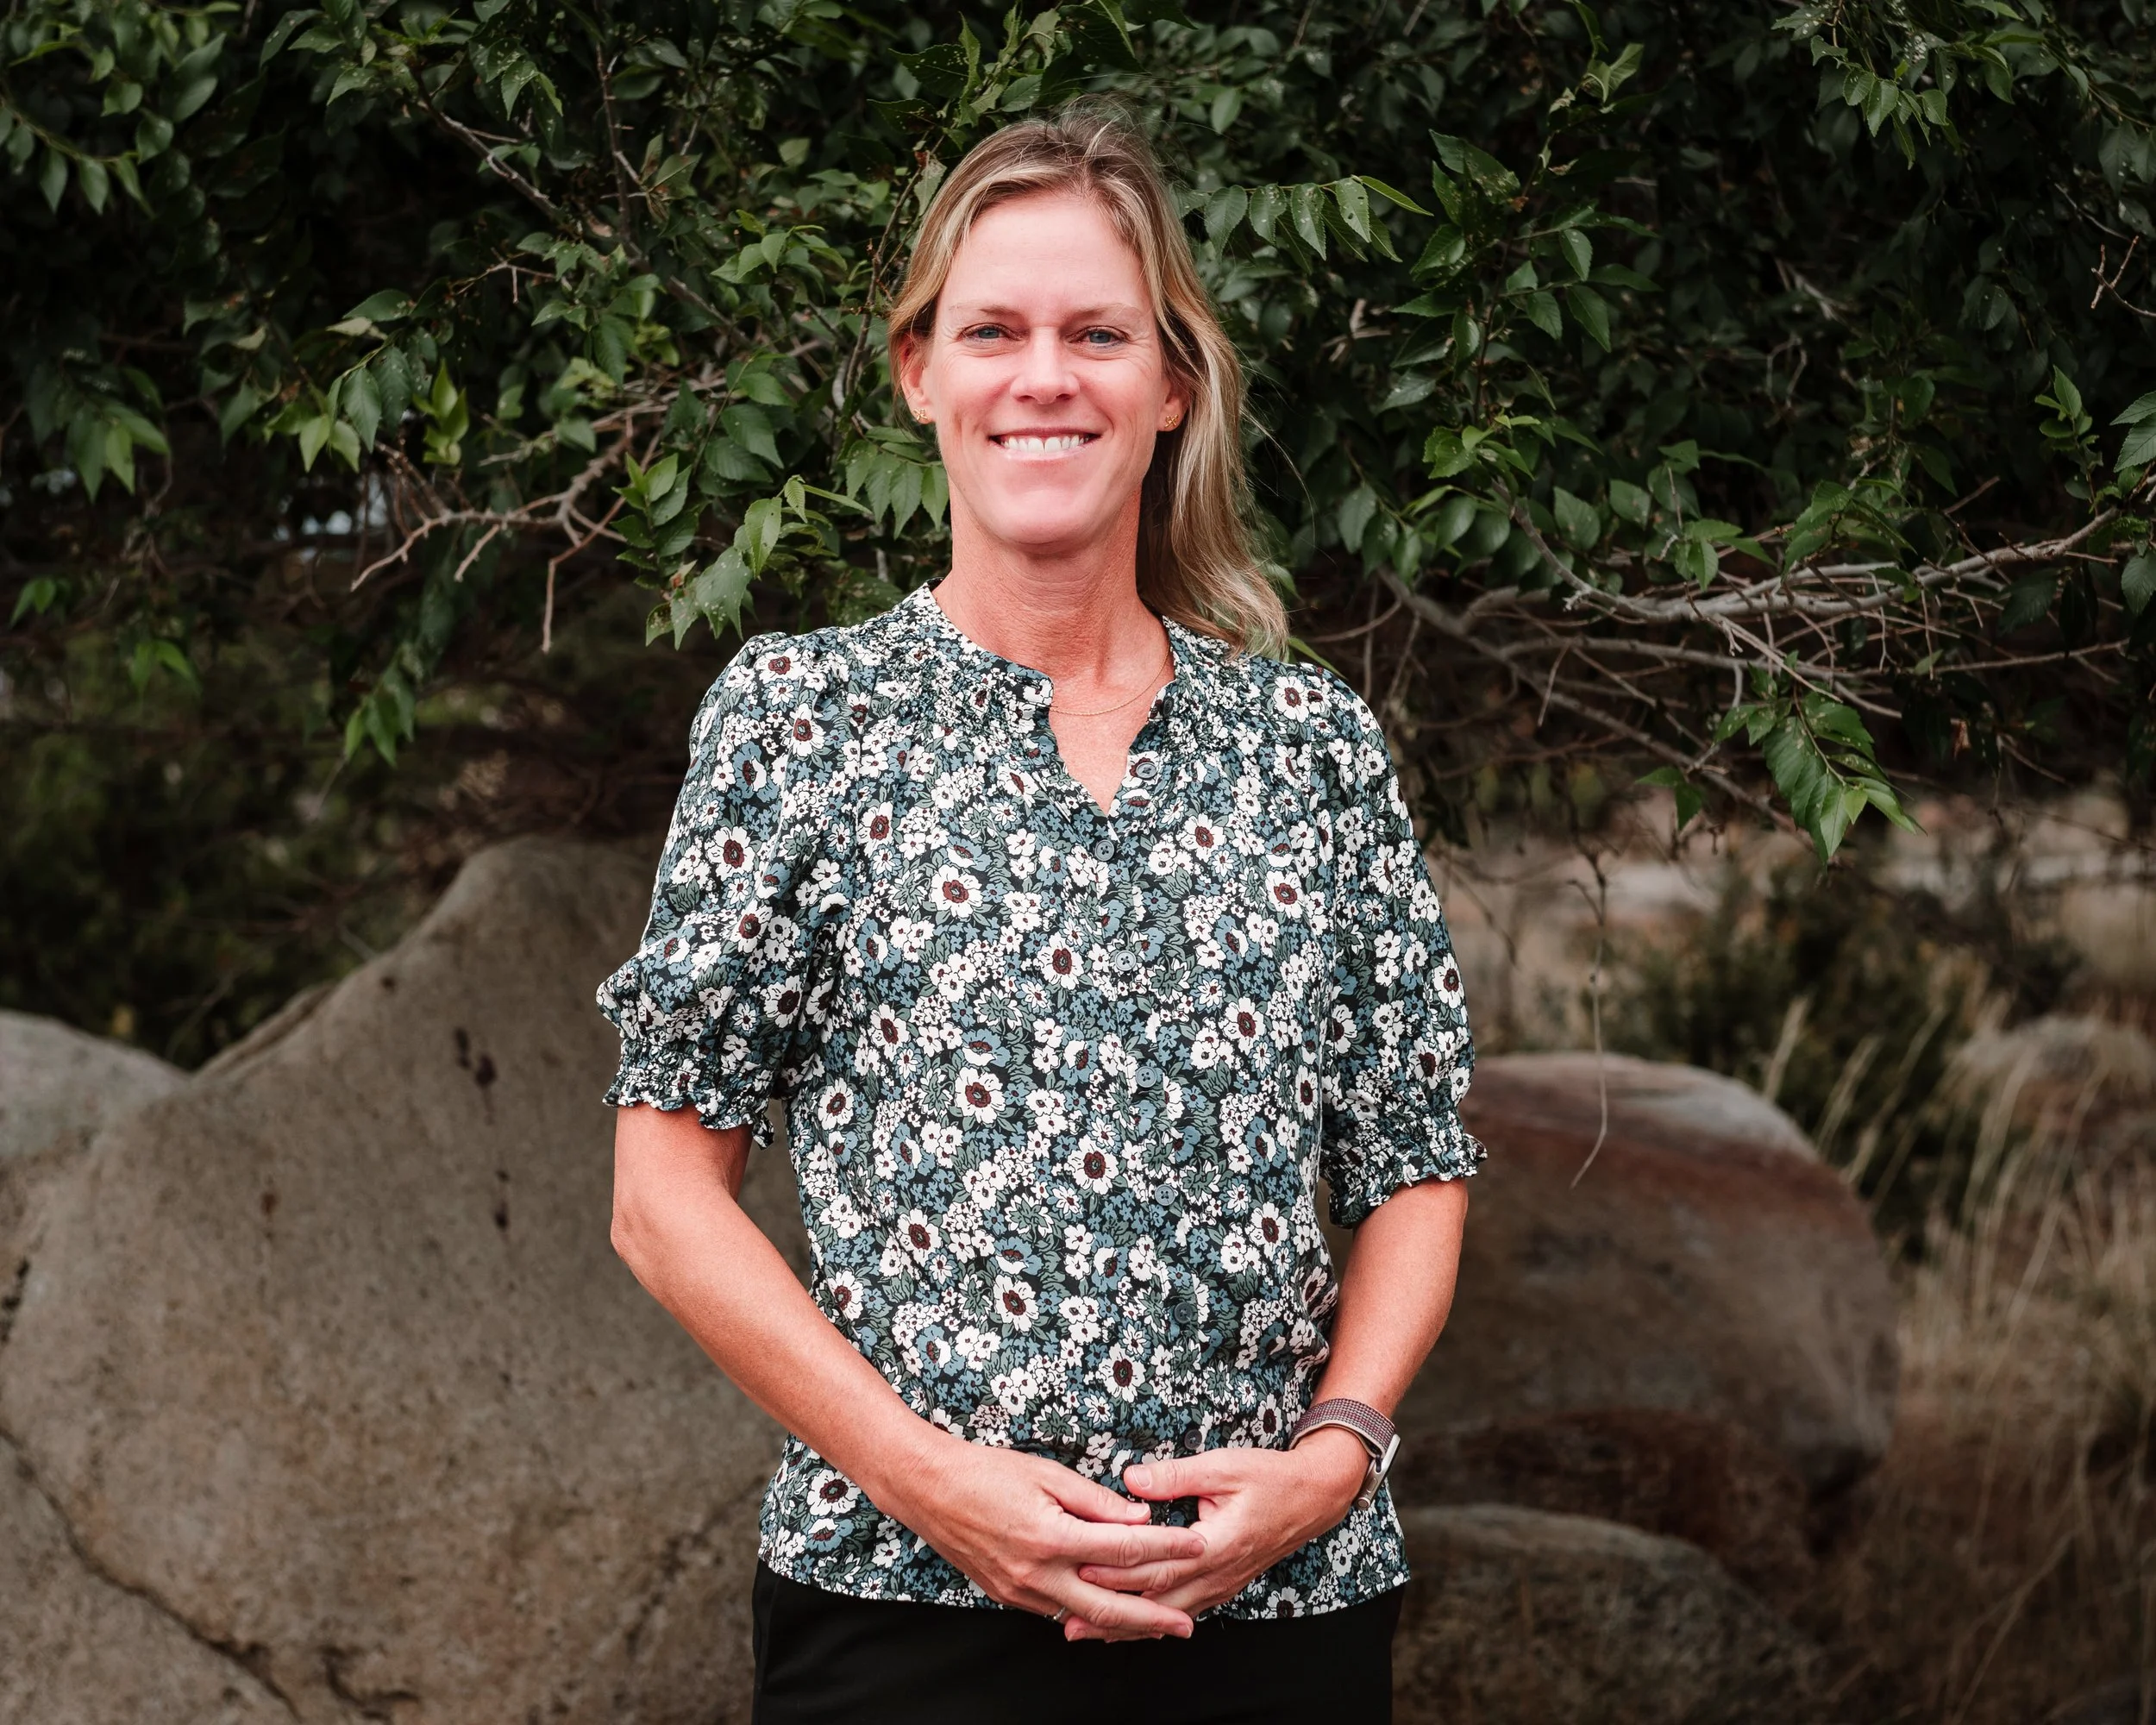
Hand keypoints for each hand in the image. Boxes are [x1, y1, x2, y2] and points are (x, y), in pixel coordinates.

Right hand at [874, 1433, 1207, 1639]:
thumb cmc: (987, 1472)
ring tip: (1157, 1625)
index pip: (1125, 1548)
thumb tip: (1139, 1516)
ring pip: (1084, 1617)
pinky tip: (1109, 1612)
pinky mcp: (1010, 1596)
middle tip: (1187, 1626)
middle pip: (1110, 1605)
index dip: (1166, 1548)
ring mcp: (1022, 1591)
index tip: (1197, 1546)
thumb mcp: (1048, 1473)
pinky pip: (1058, 1611)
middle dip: (1154, 1618)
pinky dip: (1088, 1615)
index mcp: (1052, 1537)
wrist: (930, 1490)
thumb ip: (1096, 1500)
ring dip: (1124, 1624)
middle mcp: (1038, 1573)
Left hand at [1060, 1431, 1368, 1639]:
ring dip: (1127, 1625)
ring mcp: (1221, 1585)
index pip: (1157, 1565)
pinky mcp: (1222, 1585)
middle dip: (1110, 1611)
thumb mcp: (1221, 1467)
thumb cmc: (1268, 1478)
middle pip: (1156, 1599)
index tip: (1081, 1569)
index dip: (1117, 1570)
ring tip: (1087, 1633)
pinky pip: (1182, 1609)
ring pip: (1167, 1613)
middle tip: (1068, 1617)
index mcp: (1215, 1545)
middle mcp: (1217, 1574)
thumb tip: (1131, 1479)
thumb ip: (1174, 1475)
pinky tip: (1129, 1627)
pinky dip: (1152, 1621)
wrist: (1311, 1498)